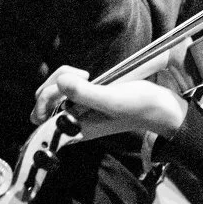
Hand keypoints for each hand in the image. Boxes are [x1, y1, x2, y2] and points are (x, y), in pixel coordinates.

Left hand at [32, 65, 187, 139]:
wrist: (161, 107)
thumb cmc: (139, 107)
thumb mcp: (112, 100)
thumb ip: (84, 93)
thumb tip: (60, 83)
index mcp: (76, 128)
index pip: (41, 118)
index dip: (45, 101)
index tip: (64, 91)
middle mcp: (74, 121)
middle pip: (43, 101)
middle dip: (54, 83)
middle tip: (79, 77)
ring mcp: (80, 109)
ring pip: (52, 91)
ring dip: (62, 76)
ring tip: (84, 75)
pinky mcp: (86, 98)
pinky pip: (66, 87)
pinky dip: (70, 76)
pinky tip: (86, 75)